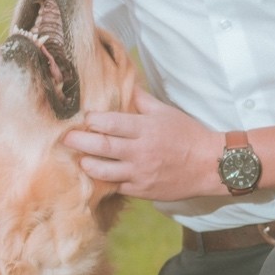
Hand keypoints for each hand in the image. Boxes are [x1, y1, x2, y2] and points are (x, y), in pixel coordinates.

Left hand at [64, 86, 221, 200]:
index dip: (92, 120)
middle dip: (79, 141)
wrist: (210, 165)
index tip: (84, 118)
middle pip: (101, 146)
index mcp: (145, 128)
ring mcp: (140, 173)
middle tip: (65, 138)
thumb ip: (142, 100)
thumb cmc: (188, 134)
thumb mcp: (166, 112)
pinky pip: (116, 186)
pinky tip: (97, 176)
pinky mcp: (142, 190)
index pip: (111, 123)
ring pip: (103, 171)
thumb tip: (127, 83)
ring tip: (80, 159)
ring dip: (87, 164)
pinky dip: (105, 181)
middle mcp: (140, 151)